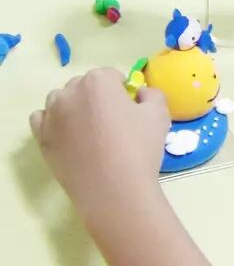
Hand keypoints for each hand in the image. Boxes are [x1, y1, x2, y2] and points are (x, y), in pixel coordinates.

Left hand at [29, 68, 170, 212]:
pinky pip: (43, 119)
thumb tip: (140, 93)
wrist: (114, 190)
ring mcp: (51, 116)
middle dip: (98, 96)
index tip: (131, 108)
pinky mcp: (41, 137)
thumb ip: (152, 94)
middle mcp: (69, 93)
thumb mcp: (160, 115)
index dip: (123, 90)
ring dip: (75, 106)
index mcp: (98, 82)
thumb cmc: (139, 148)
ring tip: (91, 129)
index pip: (111, 75)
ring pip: (61, 100)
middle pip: (84, 85)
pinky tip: (71, 136)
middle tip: (113, 120)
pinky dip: (55, 122)